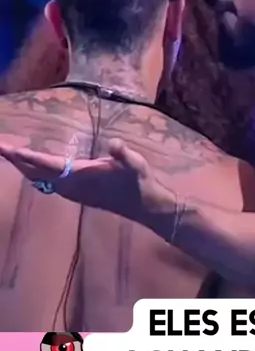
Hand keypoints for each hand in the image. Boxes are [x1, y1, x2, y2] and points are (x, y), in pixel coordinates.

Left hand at [0, 139, 176, 230]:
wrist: (145, 206)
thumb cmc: (140, 182)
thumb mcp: (135, 163)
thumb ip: (123, 154)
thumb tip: (116, 145)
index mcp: (82, 175)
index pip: (48, 164)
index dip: (28, 157)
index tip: (10, 149)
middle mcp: (73, 185)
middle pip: (37, 172)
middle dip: (17, 160)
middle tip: (0, 146)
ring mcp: (74, 191)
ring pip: (41, 179)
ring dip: (25, 167)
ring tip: (11, 155)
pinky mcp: (78, 194)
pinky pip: (48, 183)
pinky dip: (36, 174)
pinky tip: (34, 171)